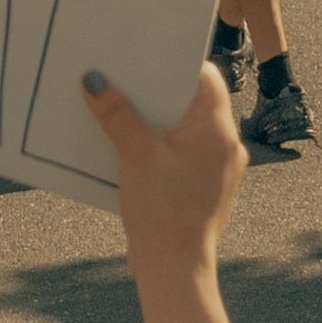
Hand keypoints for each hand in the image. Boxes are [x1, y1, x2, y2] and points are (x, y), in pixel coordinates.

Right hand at [80, 62, 243, 278]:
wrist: (175, 268)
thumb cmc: (162, 209)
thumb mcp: (135, 153)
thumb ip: (116, 113)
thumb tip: (94, 80)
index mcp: (217, 129)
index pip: (205, 76)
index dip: (175, 63)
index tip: (147, 54)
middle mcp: (227, 146)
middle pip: (193, 102)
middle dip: (159, 91)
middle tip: (127, 78)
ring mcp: (220, 169)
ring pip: (188, 129)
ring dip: (159, 120)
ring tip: (125, 110)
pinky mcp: (207, 188)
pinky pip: (186, 153)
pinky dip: (163, 145)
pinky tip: (133, 148)